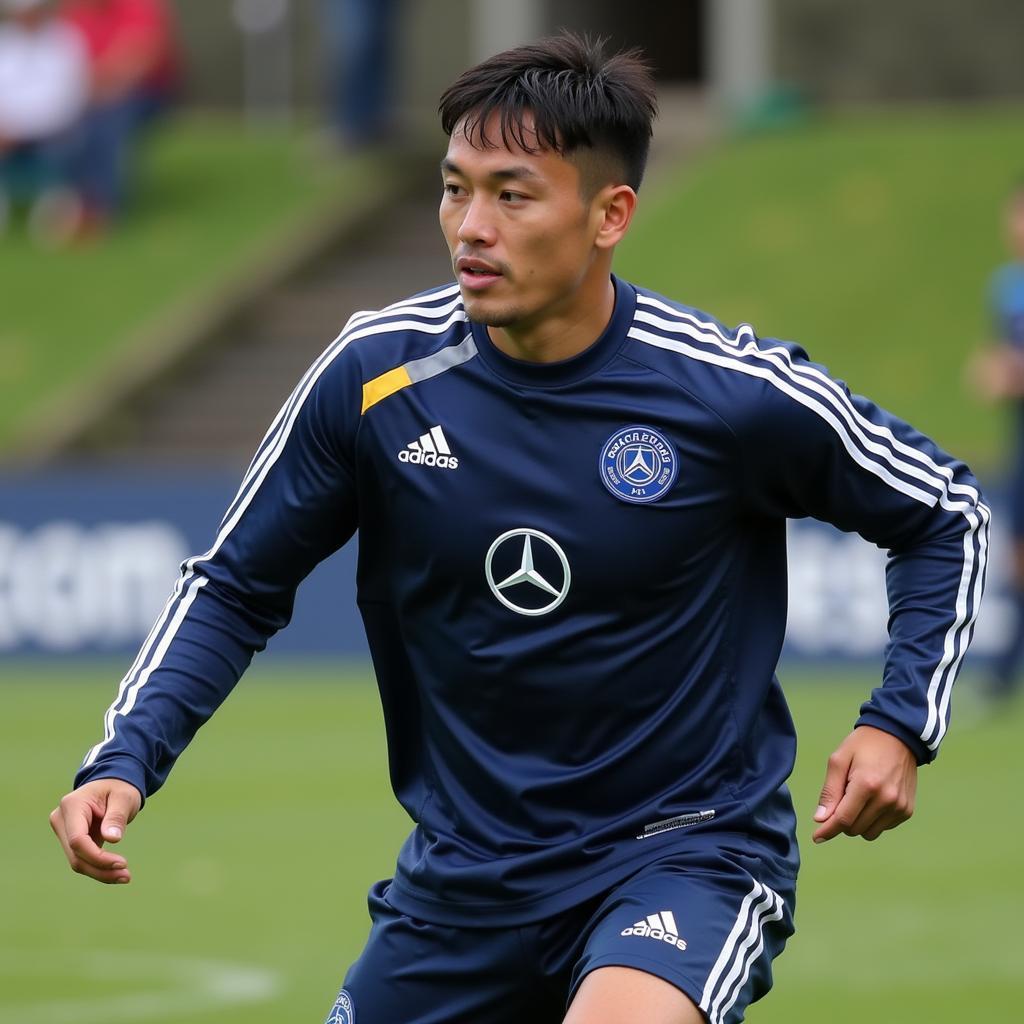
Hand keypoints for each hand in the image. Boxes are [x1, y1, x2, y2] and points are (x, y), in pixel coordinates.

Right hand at [49, 779, 141, 883]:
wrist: (113, 783)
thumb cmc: (120, 788)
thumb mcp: (124, 797)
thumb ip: (117, 816)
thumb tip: (112, 839)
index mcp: (72, 805)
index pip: (78, 840)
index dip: (97, 857)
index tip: (122, 863)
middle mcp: (61, 819)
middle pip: (76, 855)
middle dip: (100, 869)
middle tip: (126, 876)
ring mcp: (64, 830)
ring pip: (77, 861)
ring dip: (100, 872)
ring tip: (125, 877)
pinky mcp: (71, 839)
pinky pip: (82, 858)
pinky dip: (99, 867)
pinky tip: (116, 873)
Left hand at [812, 726, 916, 842]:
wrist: (898, 736)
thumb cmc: (863, 745)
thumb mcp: (839, 760)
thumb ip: (829, 791)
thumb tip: (821, 819)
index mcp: (866, 785)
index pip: (843, 819)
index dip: (827, 830)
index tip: (816, 838)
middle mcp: (886, 799)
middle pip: (854, 828)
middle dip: (841, 821)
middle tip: (841, 798)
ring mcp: (899, 806)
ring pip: (869, 832)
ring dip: (857, 823)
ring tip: (857, 798)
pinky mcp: (907, 810)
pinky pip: (883, 827)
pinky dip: (872, 820)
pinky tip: (871, 800)